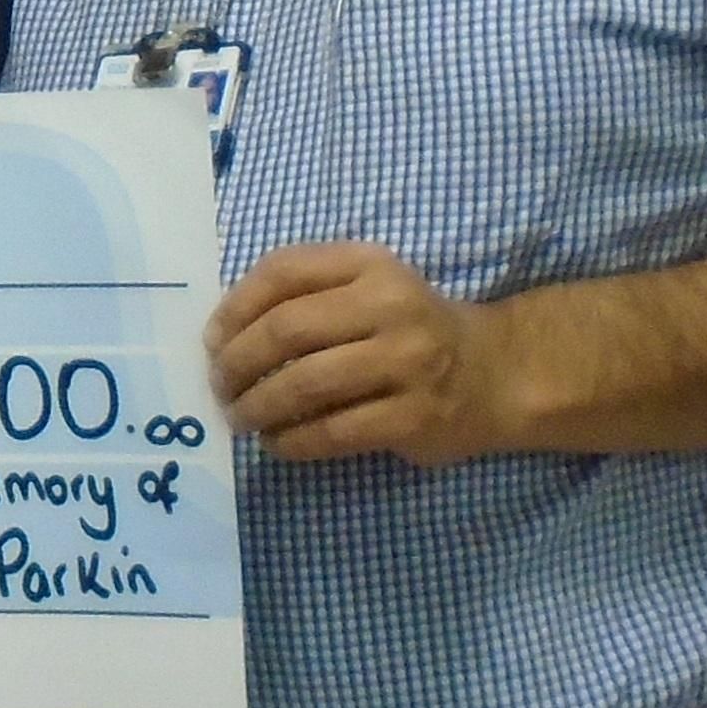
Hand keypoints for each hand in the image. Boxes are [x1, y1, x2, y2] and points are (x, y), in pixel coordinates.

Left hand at [205, 241, 517, 467]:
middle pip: (286, 330)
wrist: (494, 373)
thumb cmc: (410, 328)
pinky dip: (291, 441)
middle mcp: (390, 306)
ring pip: (304, 384)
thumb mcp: (368, 286)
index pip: (283, 271)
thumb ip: (306, 291)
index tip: (211, 340)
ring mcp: (406, 363)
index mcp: (370, 264)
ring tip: (240, 418)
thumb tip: (222, 333)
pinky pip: (332, 433)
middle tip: (219, 387)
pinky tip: (276, 443)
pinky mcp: (413, 417)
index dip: (234, 307)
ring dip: (257, 406)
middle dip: (236, 363)